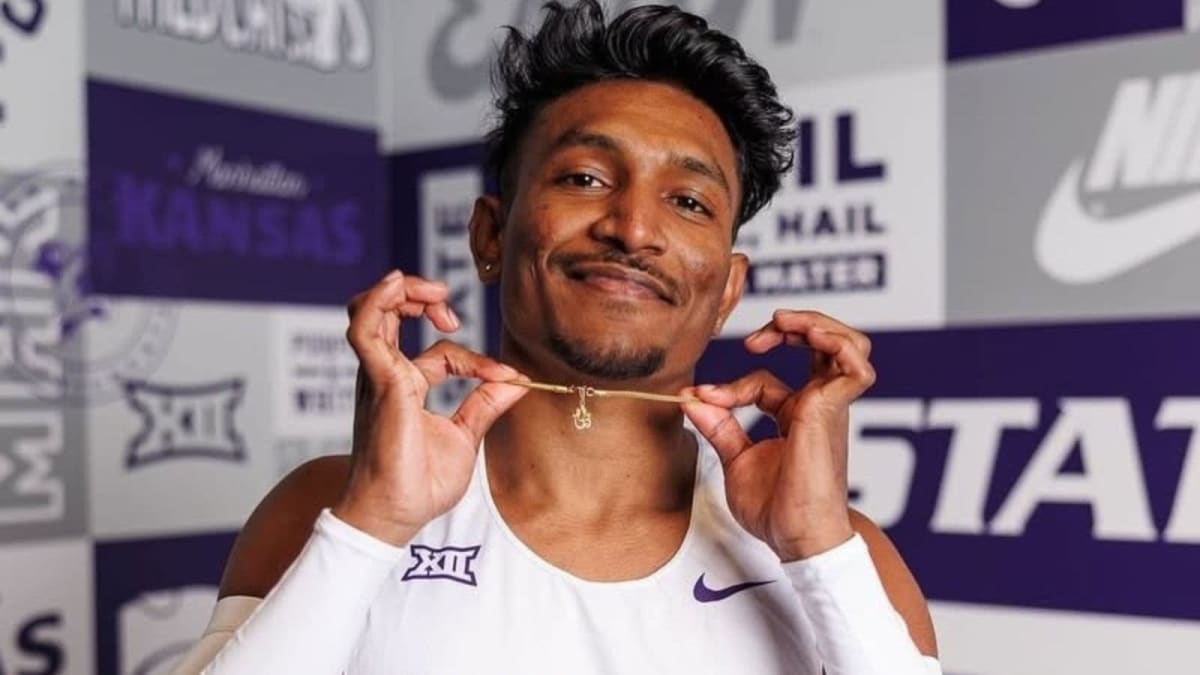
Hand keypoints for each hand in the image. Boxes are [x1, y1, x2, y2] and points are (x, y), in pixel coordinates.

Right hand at [332, 271, 528, 545]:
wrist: (394, 517)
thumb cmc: (418, 485)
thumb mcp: (464, 437)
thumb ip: (485, 405)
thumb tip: (515, 381)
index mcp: (403, 386)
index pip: (439, 352)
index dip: (476, 359)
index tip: (506, 377)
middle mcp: (385, 376)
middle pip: (387, 313)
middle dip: (417, 294)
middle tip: (448, 305)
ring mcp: (377, 377)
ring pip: (369, 311)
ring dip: (400, 290)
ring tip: (434, 293)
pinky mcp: (378, 382)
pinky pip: (364, 330)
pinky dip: (378, 302)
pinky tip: (398, 286)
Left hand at [682, 310, 874, 560]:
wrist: (795, 540)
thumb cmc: (775, 510)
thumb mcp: (736, 459)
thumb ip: (718, 426)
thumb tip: (691, 397)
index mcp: (797, 416)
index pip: (766, 380)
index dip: (733, 384)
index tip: (704, 399)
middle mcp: (819, 408)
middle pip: (825, 346)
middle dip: (794, 325)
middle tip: (759, 333)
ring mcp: (830, 408)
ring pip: (850, 347)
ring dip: (819, 324)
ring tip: (786, 322)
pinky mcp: (832, 413)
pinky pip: (856, 368)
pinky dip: (837, 343)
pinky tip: (805, 335)